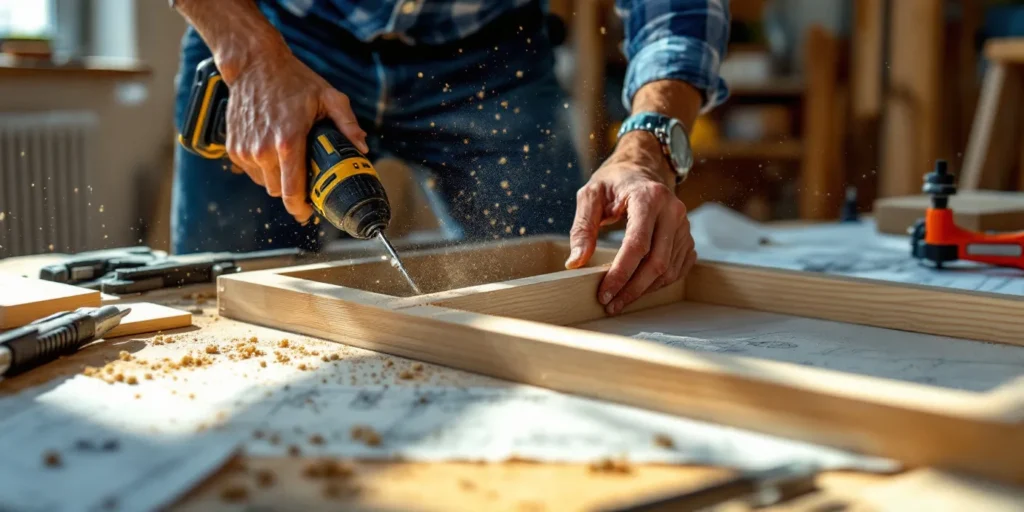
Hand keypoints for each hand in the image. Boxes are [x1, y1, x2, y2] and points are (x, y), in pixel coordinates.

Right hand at [222, 49, 368, 222]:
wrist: (254, 65)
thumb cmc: (292, 80)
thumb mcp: (329, 97)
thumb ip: (348, 124)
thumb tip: (362, 148)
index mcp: (288, 142)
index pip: (292, 191)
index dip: (302, 208)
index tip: (309, 213)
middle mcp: (263, 150)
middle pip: (279, 192)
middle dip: (293, 190)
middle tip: (305, 177)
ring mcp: (245, 150)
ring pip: (265, 183)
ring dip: (277, 178)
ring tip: (288, 157)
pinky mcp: (233, 148)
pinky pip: (252, 172)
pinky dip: (263, 167)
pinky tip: (272, 149)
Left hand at [565, 131, 696, 314]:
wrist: (642, 169)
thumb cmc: (614, 182)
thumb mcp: (590, 195)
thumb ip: (582, 228)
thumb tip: (575, 262)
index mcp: (649, 197)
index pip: (637, 244)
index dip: (621, 273)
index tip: (604, 293)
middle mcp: (672, 211)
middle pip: (656, 262)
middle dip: (632, 289)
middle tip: (610, 304)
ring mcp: (684, 225)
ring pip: (669, 270)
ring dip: (644, 290)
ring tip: (620, 300)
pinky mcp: (687, 237)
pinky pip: (677, 269)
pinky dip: (659, 284)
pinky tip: (639, 288)